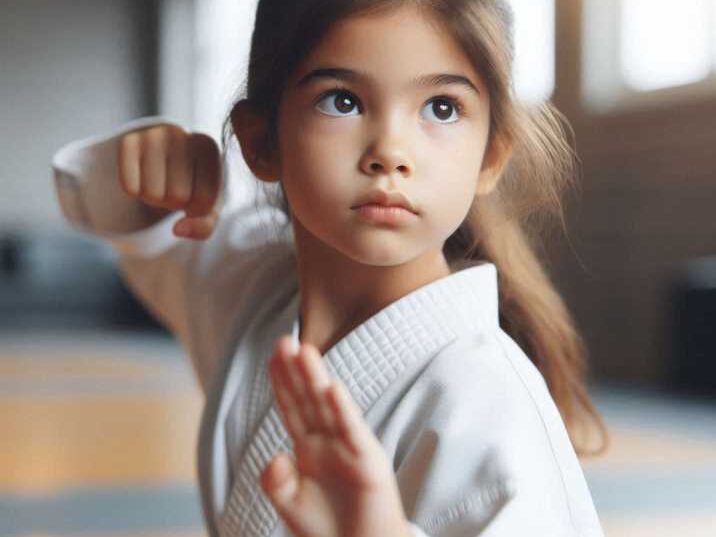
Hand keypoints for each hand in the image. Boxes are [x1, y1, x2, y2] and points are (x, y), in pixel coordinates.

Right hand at [117, 124, 221, 239]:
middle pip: (177, 197)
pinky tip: (142, 176)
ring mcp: (153, 134)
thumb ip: (204, 226)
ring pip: (152, 194)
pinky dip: (135, 192)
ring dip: (155, 198)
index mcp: (209, 147)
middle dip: (174, 201)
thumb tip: (178, 230)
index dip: (197, 207)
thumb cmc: (193, 182)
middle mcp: (181, 133)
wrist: (167, 155)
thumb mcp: (206, 206)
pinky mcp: (128, 141)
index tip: (196, 189)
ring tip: (160, 180)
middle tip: (174, 184)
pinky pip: (129, 187)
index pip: (203, 200)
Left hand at [261, 335, 411, 536]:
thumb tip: (274, 456)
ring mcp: (349, 447)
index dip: (281, 382)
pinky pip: (353, 431)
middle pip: (308, 399)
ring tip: (305, 351)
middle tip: (284, 341)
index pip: (291, 407)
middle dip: (296, 371)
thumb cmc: (325, 529)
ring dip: (316, 379)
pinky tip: (333, 388)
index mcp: (308, 447)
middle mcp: (328, 441)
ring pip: (328, 408)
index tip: (271, 356)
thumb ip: (275, 481)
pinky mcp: (368, 461)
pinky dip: (343, 410)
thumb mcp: (289, 505)